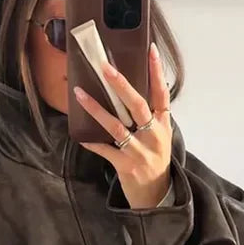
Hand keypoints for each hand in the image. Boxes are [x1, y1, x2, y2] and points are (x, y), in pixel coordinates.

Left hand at [73, 41, 172, 208]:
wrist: (157, 195)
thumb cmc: (155, 161)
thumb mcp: (159, 138)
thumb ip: (150, 118)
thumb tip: (129, 92)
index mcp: (163, 126)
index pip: (162, 94)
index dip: (157, 72)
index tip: (150, 49)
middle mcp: (154, 136)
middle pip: (138, 105)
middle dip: (122, 85)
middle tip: (106, 68)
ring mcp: (140, 151)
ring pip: (116, 126)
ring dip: (96, 109)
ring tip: (80, 93)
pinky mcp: (126, 166)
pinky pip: (105, 150)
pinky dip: (92, 143)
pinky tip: (80, 136)